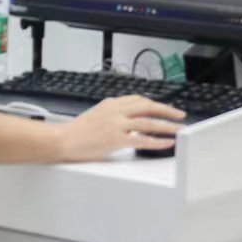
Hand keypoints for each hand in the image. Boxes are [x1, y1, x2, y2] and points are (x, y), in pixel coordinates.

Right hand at [57, 95, 184, 161]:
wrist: (61, 139)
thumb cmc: (77, 131)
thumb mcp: (97, 114)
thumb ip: (114, 114)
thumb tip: (129, 120)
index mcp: (112, 103)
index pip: (139, 99)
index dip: (155, 104)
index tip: (164, 108)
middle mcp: (116, 110)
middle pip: (148, 106)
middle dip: (167, 110)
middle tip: (180, 115)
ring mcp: (117, 124)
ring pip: (149, 122)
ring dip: (167, 126)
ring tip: (179, 130)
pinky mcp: (116, 139)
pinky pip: (142, 139)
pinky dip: (157, 141)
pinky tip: (166, 143)